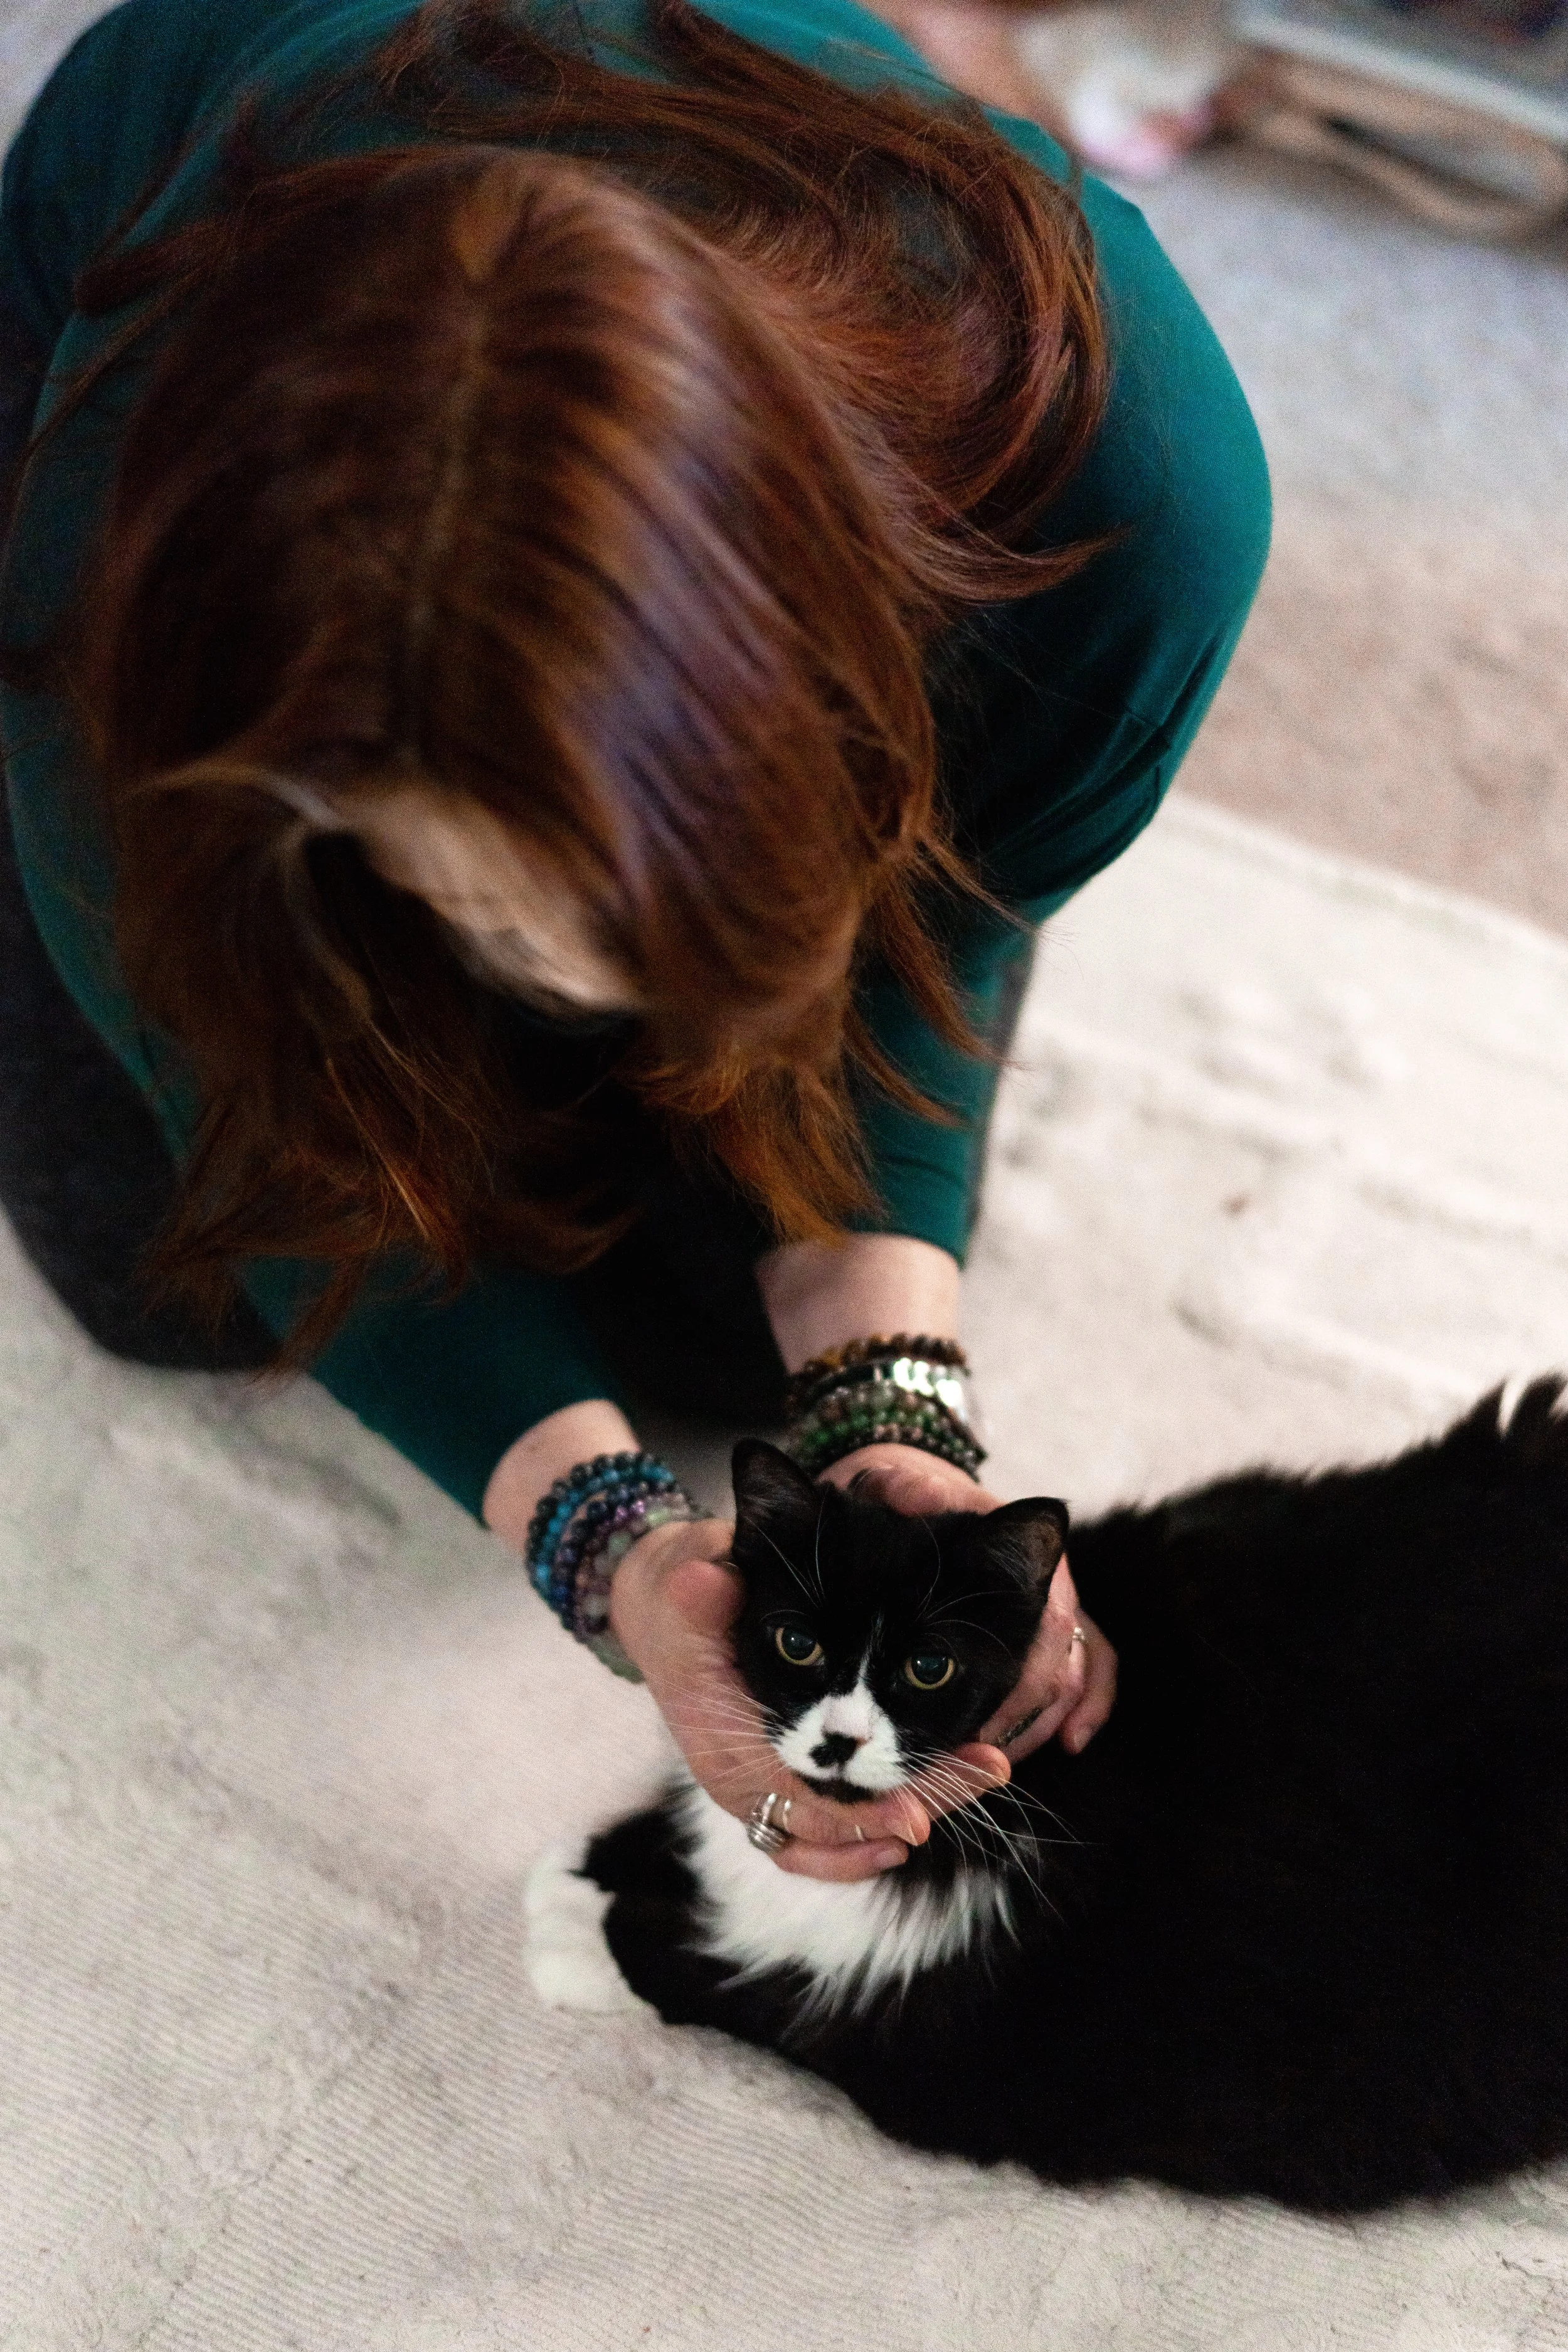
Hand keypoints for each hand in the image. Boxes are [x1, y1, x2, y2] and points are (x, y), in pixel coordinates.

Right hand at [609, 1511, 975, 1882]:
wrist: (665, 1613)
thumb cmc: (684, 1599)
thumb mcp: (686, 1584)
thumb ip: (699, 1592)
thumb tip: (706, 1581)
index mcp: (723, 1744)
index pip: (800, 1798)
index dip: (861, 1810)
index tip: (919, 1812)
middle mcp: (740, 1783)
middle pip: (833, 1825)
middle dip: (911, 1803)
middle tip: (986, 1771)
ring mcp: (758, 1791)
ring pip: (832, 1839)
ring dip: (902, 1820)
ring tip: (975, 1784)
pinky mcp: (774, 1786)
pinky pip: (817, 1840)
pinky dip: (862, 1842)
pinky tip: (915, 1822)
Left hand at [820, 1445, 1116, 1774]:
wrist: (915, 1487)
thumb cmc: (901, 1494)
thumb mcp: (894, 1484)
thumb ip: (905, 1490)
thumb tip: (918, 1493)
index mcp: (1018, 1546)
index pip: (1041, 1622)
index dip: (1014, 1685)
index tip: (975, 1730)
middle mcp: (1046, 1574)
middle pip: (1057, 1660)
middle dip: (1019, 1718)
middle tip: (974, 1758)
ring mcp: (1054, 1599)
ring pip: (1076, 1672)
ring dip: (1042, 1723)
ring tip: (998, 1762)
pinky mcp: (1053, 1621)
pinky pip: (1095, 1666)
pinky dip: (1091, 1707)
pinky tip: (1072, 1744)